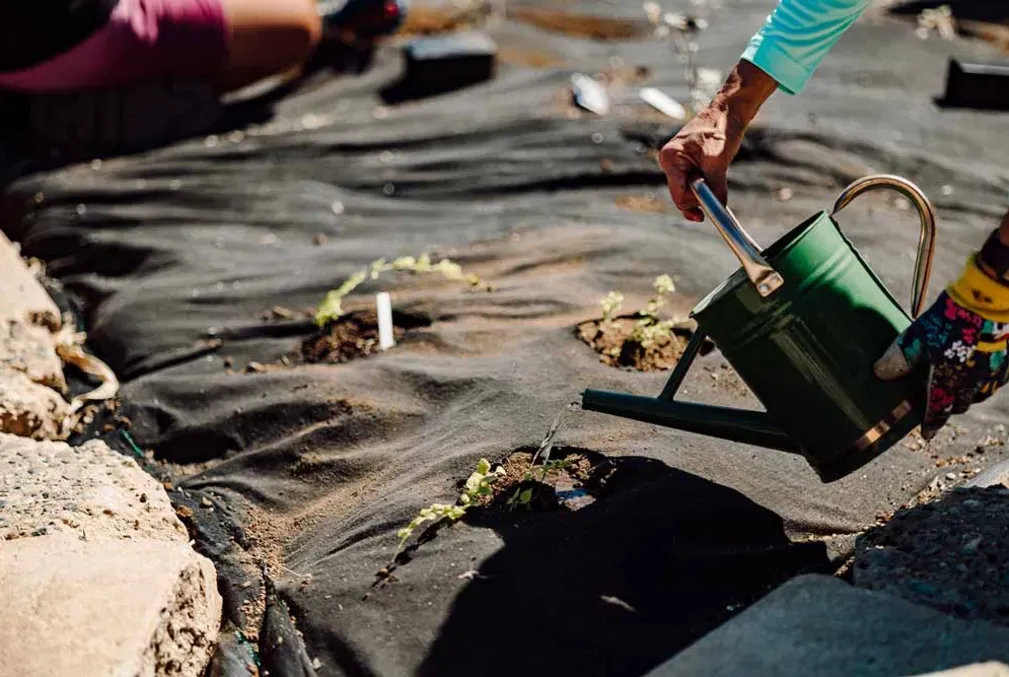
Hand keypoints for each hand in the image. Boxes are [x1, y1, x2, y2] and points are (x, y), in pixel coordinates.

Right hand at [657, 60, 777, 220]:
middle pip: (682, 194)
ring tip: (718, 174)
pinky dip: (707, 188)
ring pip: (690, 191)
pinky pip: (696, 185)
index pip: (677, 192)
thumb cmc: (721, 128)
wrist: (729, 111)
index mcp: (671, 158)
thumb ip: (715, 185)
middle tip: (717, 191)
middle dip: (699, 197)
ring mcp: (679, 164)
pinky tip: (715, 182)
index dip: (690, 205)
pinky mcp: (689, 166)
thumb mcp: (718, 160)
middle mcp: (671, 162)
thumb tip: (718, 207)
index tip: (703, 216)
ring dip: (705, 191)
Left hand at [874, 254, 1008, 438]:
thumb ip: (899, 358)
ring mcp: (994, 372)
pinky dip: (985, 382)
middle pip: (961, 405)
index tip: (926, 435)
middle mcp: (974, 382)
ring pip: (981, 394)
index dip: (931, 424)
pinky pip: (996, 379)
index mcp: (949, 381)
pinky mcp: (1008, 360)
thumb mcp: (916, 337)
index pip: (938, 410)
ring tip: (959, 390)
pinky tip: (980, 372)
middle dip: (949, 408)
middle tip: (939, 405)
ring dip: (968, 396)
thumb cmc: (948, 319)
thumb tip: (879, 373)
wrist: (989, 301)